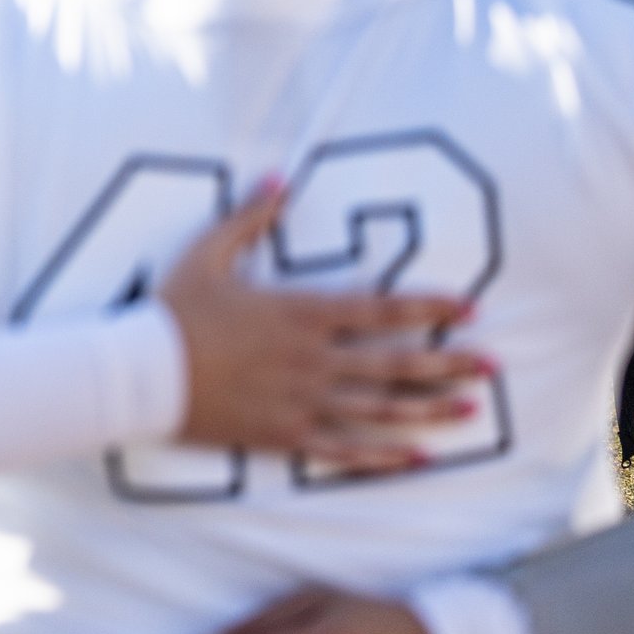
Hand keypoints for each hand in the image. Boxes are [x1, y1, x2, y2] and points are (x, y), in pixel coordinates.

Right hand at [155, 182, 490, 469]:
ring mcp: (301, 400)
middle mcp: (312, 358)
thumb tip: (280, 175)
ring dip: (430, 409)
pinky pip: (345, 449)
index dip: (429, 307)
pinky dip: (384, 455)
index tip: (469, 308)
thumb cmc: (171, 311)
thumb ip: (250, 216)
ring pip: (380, 408)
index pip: (382, 308)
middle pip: (395, 361)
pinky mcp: (284, 435)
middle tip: (494, 364)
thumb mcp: (207, 253)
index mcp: (299, 311)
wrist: (139, 373)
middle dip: (449, 362)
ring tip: (471, 409)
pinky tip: (417, 457)